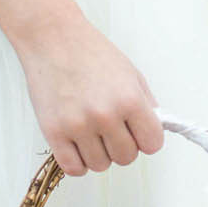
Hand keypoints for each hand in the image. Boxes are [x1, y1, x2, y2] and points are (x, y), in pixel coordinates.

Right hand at [19, 19, 164, 175]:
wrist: (53, 38)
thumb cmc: (91, 52)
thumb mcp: (130, 73)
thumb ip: (145, 104)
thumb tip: (154, 131)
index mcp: (129, 99)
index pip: (152, 144)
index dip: (146, 139)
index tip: (138, 132)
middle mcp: (105, 115)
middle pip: (127, 157)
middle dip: (123, 145)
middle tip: (112, 129)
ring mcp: (78, 126)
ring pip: (101, 165)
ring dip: (100, 154)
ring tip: (92, 132)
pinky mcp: (54, 133)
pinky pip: (74, 168)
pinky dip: (78, 162)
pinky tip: (77, 144)